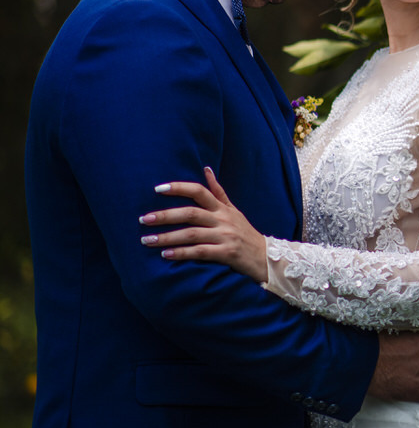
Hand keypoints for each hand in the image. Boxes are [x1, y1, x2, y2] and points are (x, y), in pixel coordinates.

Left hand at [139, 167, 267, 281]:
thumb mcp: (234, 211)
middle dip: (165, 215)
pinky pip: (200, 252)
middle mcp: (223, 220)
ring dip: (167, 237)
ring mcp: (225, 236)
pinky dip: (181, 253)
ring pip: (191, 234)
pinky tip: (166, 255)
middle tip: (144, 219)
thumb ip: (218, 192)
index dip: (179, 188)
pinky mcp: (227, 253)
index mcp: (222, 208)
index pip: (200, 192)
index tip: (158, 189)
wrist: (267, 258)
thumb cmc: (245, 233)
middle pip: (191, 213)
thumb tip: (206, 169)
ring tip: (146, 240)